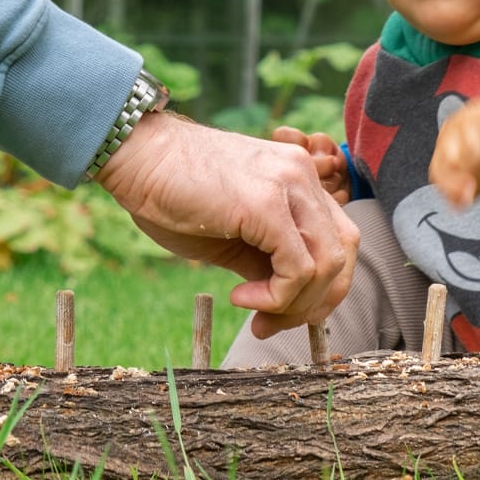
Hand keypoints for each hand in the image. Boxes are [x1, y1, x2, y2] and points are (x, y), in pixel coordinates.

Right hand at [97, 112, 359, 337]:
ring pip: (327, 265)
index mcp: (299, 178)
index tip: (277, 314)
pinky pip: (298, 269)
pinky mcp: (267, 204)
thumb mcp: (232, 232)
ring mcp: (289, 185)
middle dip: (315, 302)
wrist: (136, 155)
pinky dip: (277, 297)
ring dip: (294, 305)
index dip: (320, 287)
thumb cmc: (173, 191)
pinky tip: (241, 297)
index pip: (339, 239)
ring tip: (252, 311)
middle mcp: (303, 176)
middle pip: (343, 254)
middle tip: (271, 324)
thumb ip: (265, 257)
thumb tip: (286, 299)